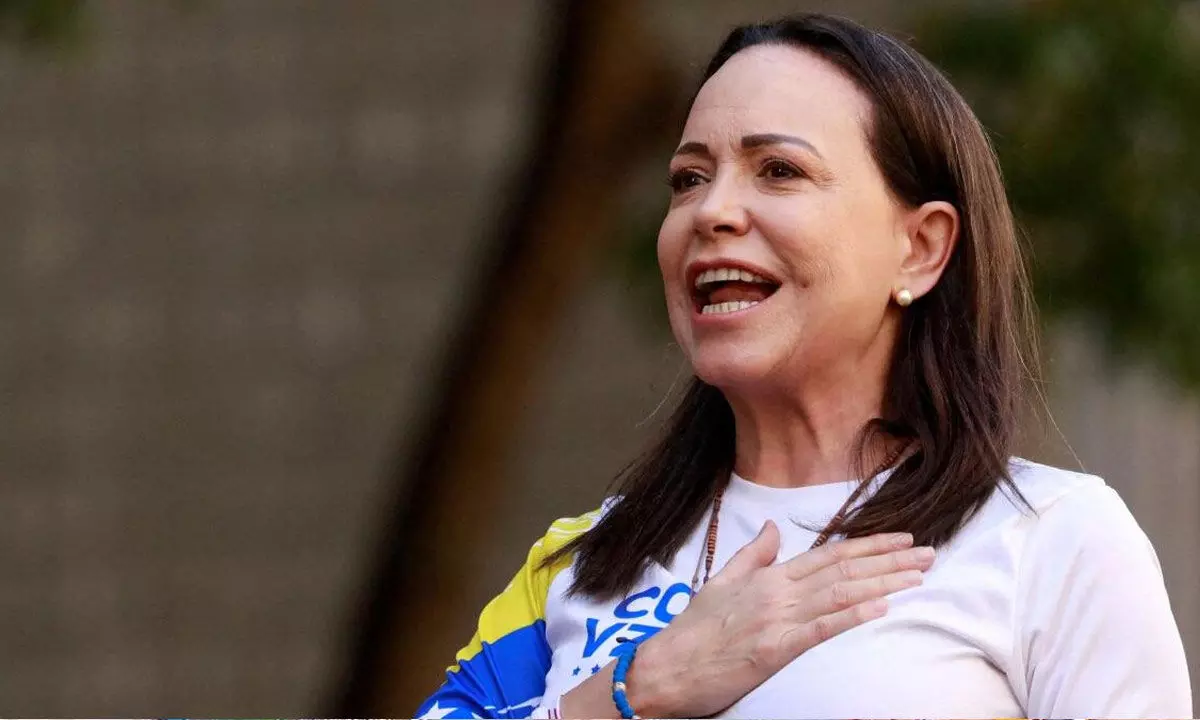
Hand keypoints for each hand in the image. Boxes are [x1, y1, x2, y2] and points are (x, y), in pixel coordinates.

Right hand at [626, 522, 933, 717]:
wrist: (666, 667)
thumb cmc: (693, 631)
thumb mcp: (721, 582)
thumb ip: (752, 554)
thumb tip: (772, 527)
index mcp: (768, 576)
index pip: (829, 554)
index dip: (869, 546)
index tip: (903, 541)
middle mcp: (777, 591)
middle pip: (843, 570)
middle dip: (890, 561)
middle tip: (928, 555)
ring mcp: (776, 619)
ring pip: (839, 594)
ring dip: (883, 583)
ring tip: (918, 577)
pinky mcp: (774, 650)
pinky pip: (819, 630)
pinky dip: (851, 616)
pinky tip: (880, 608)